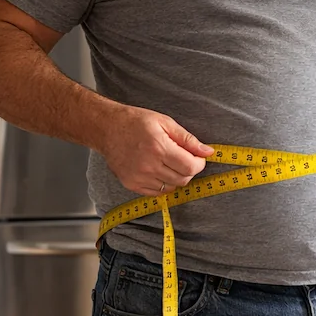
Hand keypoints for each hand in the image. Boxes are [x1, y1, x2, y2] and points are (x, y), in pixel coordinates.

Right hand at [97, 106, 212, 196]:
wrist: (107, 128)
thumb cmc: (136, 122)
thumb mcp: (165, 122)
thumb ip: (188, 139)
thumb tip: (208, 152)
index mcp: (159, 148)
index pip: (190, 167)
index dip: (200, 164)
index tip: (199, 158)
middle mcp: (149, 166)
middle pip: (183, 180)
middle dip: (190, 170)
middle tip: (185, 159)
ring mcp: (139, 177)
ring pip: (171, 188)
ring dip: (177, 178)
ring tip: (171, 163)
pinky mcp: (131, 184)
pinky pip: (157, 193)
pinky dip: (164, 184)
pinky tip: (160, 170)